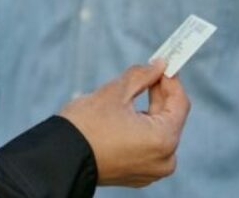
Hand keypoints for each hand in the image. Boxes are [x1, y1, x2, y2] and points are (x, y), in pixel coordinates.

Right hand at [58, 61, 189, 187]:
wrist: (58, 157)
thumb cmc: (85, 126)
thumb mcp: (115, 93)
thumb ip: (142, 76)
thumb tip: (158, 65)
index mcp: (162, 139)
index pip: (180, 103)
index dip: (171, 79)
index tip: (164, 63)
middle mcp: (163, 160)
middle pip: (169, 118)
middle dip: (159, 94)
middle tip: (149, 72)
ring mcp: (150, 171)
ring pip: (157, 132)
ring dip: (148, 111)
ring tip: (132, 92)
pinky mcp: (137, 175)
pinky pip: (147, 147)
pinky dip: (140, 129)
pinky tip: (126, 114)